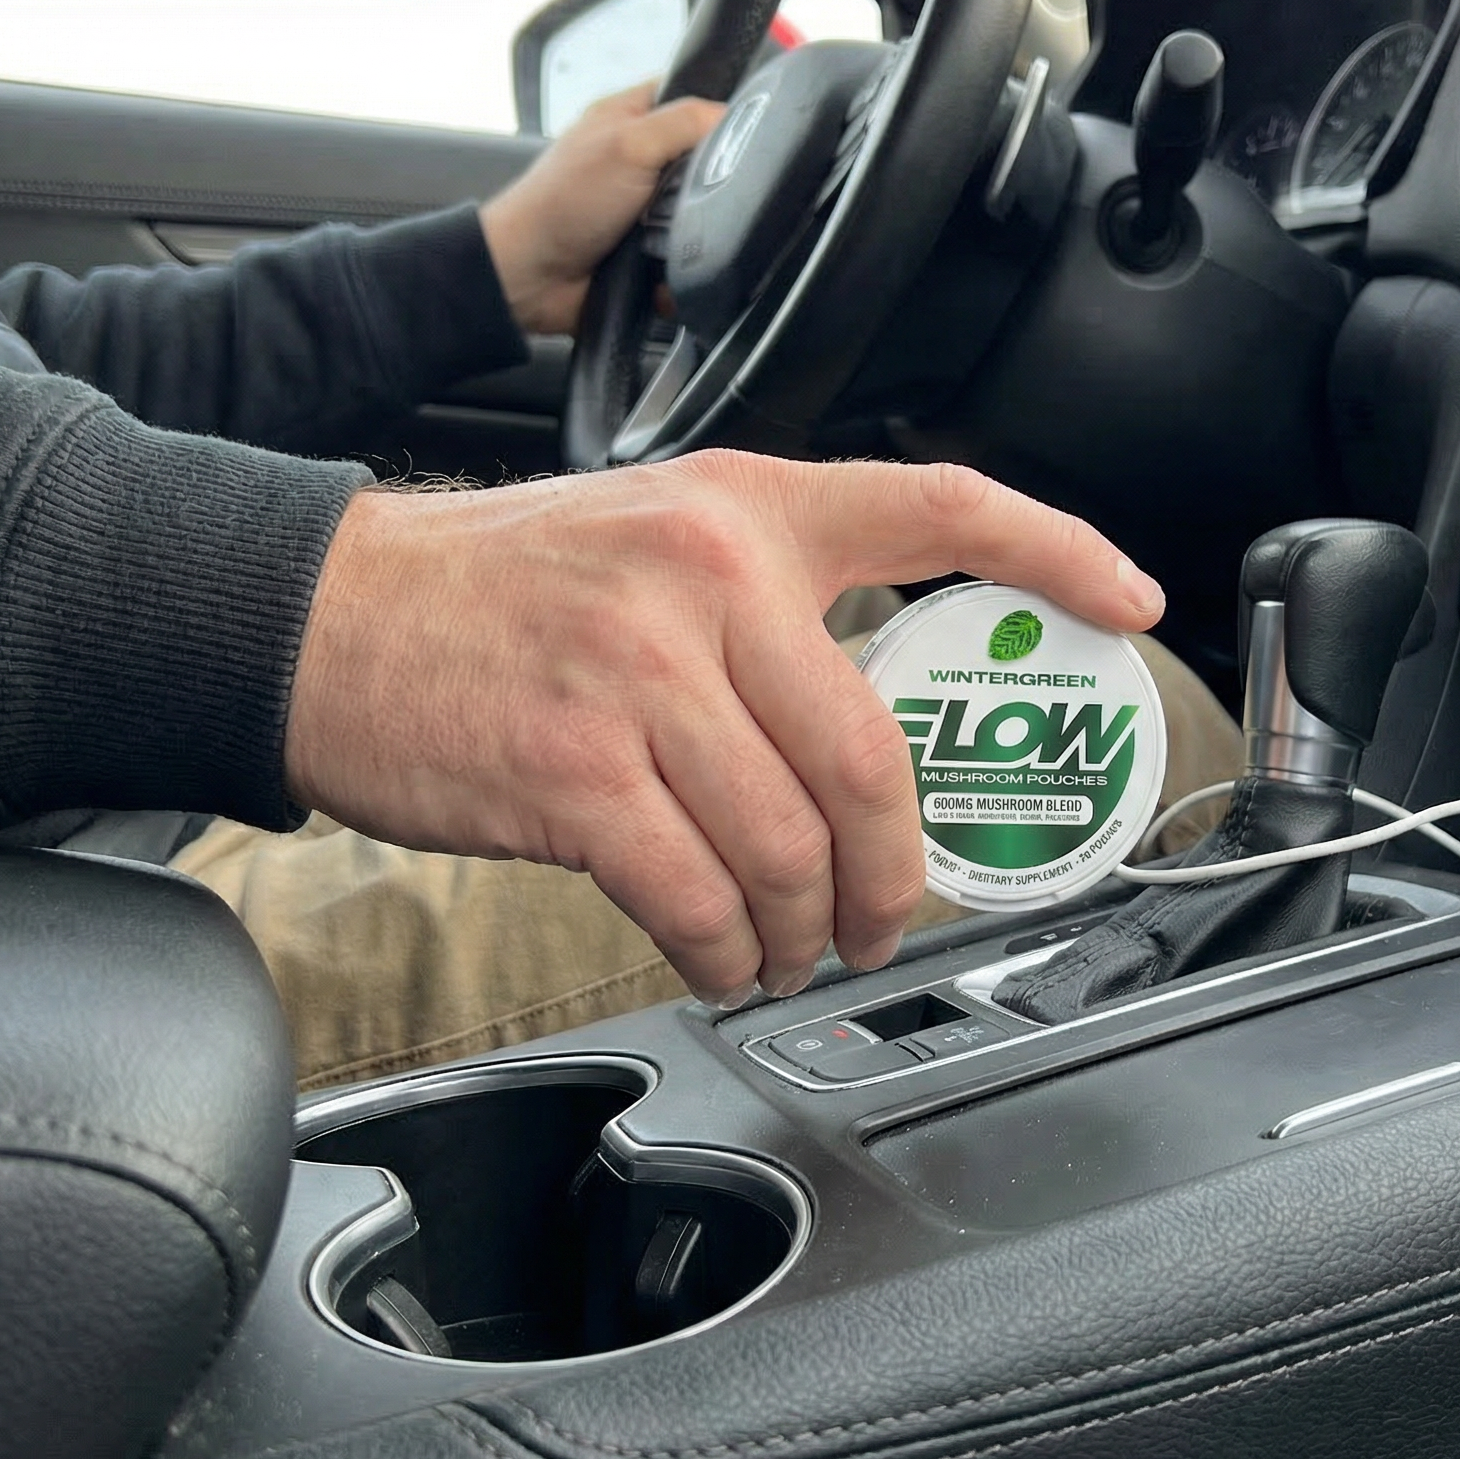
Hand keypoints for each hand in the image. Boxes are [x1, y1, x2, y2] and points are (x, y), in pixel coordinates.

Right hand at [285, 455, 1166, 1006]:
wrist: (328, 615)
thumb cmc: (497, 590)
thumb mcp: (649, 533)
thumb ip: (766, 601)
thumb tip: (864, 736)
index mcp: (745, 507)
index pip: (936, 502)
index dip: (1055, 547)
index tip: (1132, 597)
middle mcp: (707, 576)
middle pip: (869, 758)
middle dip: (892, 869)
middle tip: (885, 916)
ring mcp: (638, 676)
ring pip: (790, 843)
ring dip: (806, 926)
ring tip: (794, 949)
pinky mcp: (573, 774)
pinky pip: (701, 895)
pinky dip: (729, 951)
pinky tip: (724, 957)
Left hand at [478, 86, 722, 335]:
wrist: (531, 276)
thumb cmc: (564, 200)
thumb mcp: (628, 145)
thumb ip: (684, 122)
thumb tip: (734, 115)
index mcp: (631, 118)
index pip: (689, 94)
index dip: (717, 106)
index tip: (744, 128)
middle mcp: (641, 159)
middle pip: (706, 160)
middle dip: (712, 181)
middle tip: (706, 191)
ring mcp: (647, 208)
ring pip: (703, 213)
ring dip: (698, 230)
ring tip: (683, 236)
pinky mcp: (650, 252)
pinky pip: (689, 256)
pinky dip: (684, 267)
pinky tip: (672, 268)